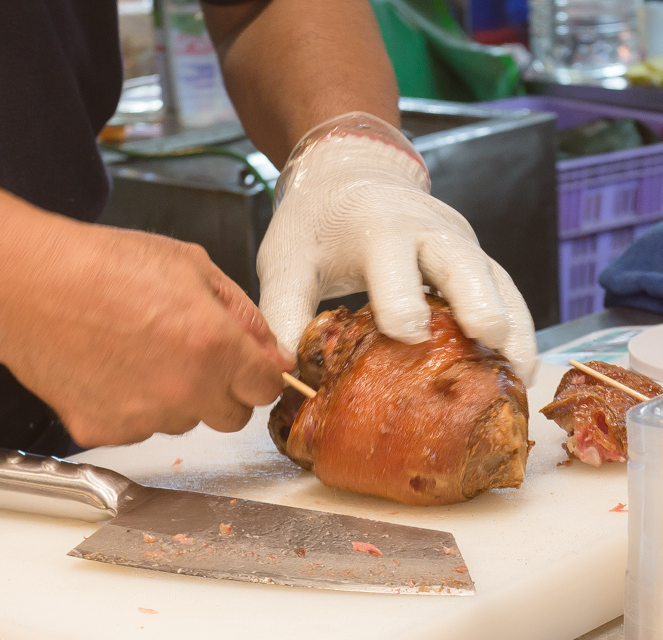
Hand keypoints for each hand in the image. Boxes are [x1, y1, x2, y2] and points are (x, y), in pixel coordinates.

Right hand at [0, 218, 292, 447]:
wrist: (27, 283)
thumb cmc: (100, 265)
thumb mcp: (190, 264)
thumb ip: (242, 313)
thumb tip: (272, 352)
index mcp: (214, 346)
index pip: (268, 387)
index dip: (259, 371)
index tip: (248, 364)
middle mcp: (184, 391)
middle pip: (232, 417)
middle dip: (223, 389)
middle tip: (190, 352)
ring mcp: (143, 417)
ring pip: (183, 422)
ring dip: (176, 396)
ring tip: (136, 350)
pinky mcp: (103, 431)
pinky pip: (137, 427)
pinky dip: (130, 405)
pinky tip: (108, 368)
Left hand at [256, 112, 536, 381]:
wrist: (347, 176)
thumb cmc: (313, 224)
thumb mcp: (284, 262)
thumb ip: (283, 313)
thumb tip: (286, 373)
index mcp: (375, 226)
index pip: (392, 263)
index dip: (399, 300)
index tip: (407, 336)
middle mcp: (427, 229)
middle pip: (461, 263)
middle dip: (478, 303)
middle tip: (492, 345)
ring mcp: (457, 241)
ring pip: (496, 279)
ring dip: (513, 325)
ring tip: (522, 376)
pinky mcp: (473, 256)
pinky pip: (503, 289)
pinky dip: (517, 325)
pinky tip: (519, 368)